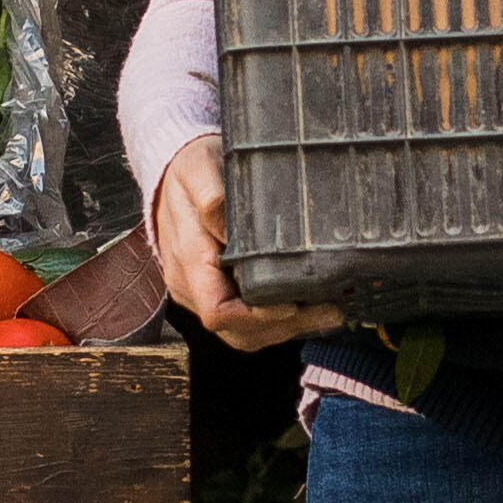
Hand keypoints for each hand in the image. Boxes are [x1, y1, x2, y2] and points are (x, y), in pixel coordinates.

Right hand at [150, 138, 343, 352]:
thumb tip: (228, 224)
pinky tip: (307, 306)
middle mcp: (192, 285)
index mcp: (189, 262)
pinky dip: (276, 321)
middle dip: (283, 327)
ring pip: (242, 333)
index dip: (256, 317)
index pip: (218, 311)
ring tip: (328, 313)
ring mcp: (203, 291)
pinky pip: (244, 321)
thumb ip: (209, 195)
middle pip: (236, 330)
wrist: (172, 174)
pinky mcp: (216, 288)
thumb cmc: (188, 170)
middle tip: (330, 312)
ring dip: (285, 329)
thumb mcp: (197, 169)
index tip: (292, 305)